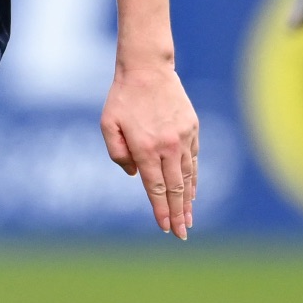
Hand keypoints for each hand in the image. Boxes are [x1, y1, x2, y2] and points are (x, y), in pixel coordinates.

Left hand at [101, 61, 198, 238]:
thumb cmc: (122, 98)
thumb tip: (134, 175)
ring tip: (189, 220)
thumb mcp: (107, 125)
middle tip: (181, 234)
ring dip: (189, 201)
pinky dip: (194, 178)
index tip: (164, 228)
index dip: (161, 210)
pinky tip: (193, 192)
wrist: (147, 69)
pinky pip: (194, 160)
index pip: (155, 188)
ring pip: (188, 176)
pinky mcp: (192, 129)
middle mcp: (167, 146)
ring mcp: (183, 138)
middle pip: (175, 189)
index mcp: (145, 148)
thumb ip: (117, 153)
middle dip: (178, 214)